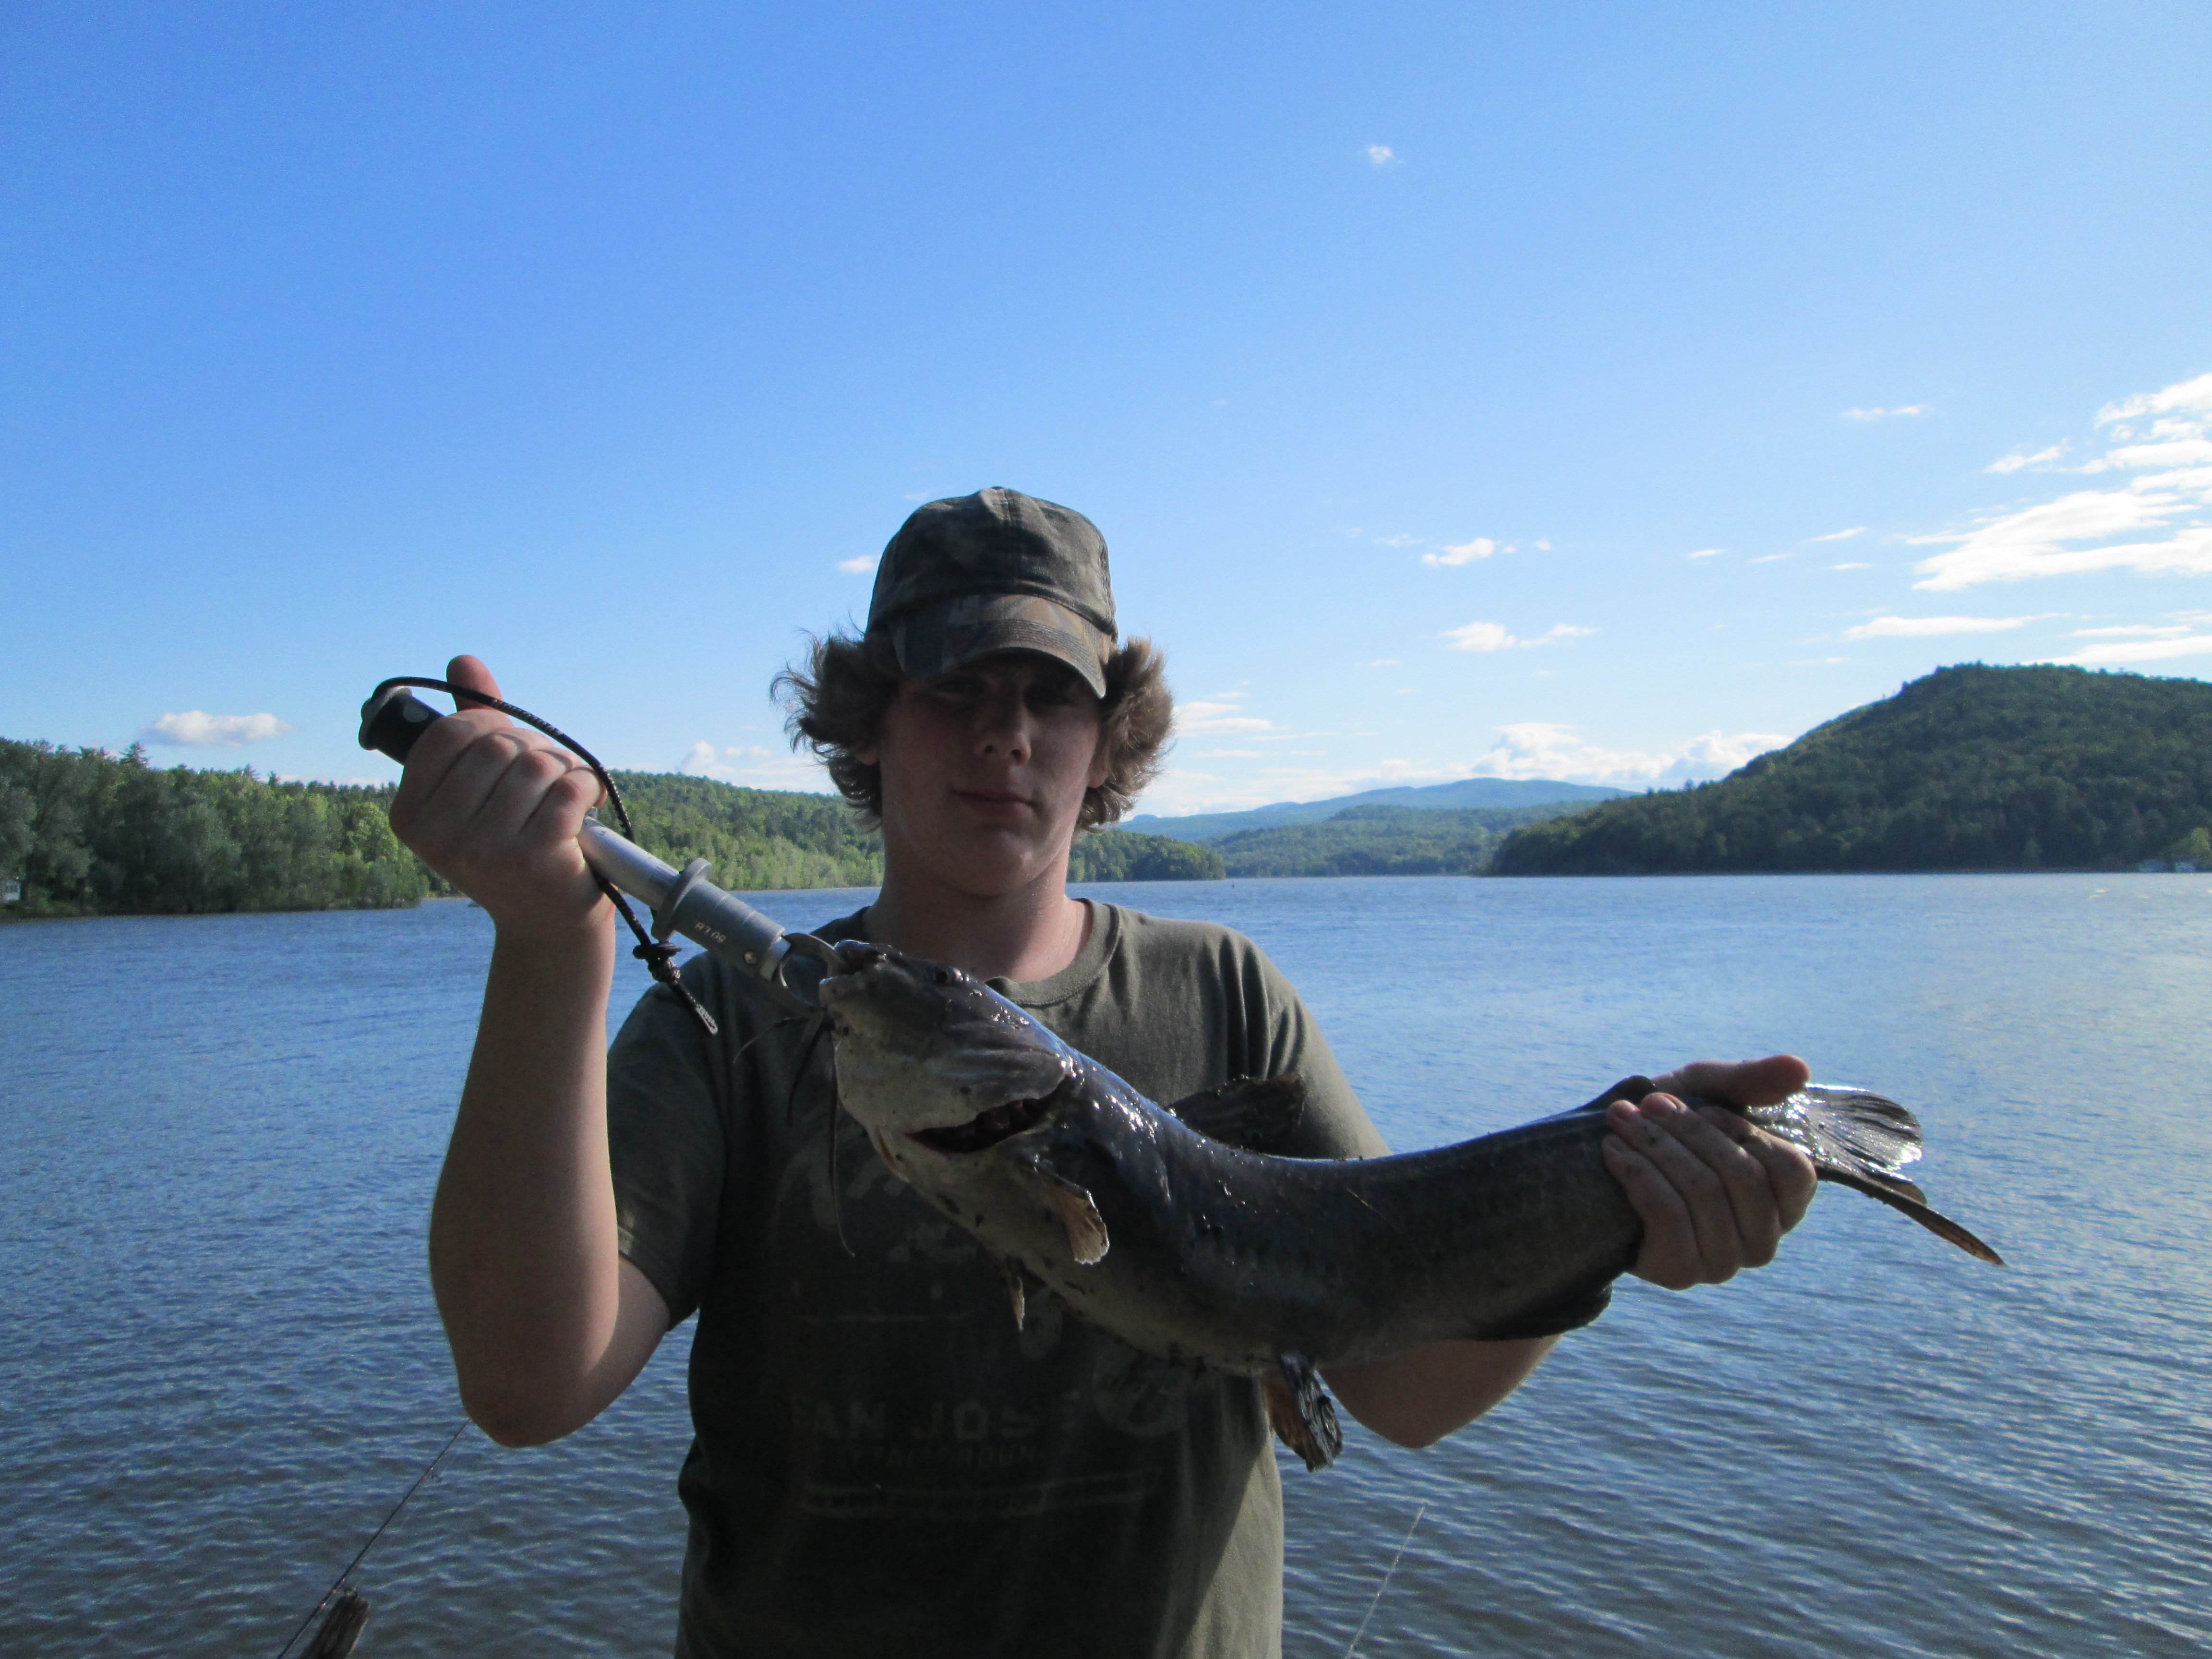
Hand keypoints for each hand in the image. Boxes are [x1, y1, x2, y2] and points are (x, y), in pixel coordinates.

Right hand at [387, 655, 609, 941]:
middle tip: (547, 777)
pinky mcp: (535, 859)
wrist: (548, 924)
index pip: (451, 734)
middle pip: (498, 745)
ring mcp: (485, 851)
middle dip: (533, 750)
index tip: (509, 751)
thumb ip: (471, 725)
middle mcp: (439, 837)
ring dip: (564, 770)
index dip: (492, 729)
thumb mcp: (482, 790)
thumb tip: (462, 662)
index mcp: (410, 816)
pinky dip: (586, 787)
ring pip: (536, 763)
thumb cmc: (513, 848)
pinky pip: (568, 787)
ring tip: (565, 796)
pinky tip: (584, 806)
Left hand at [1601, 1055, 1816, 1290]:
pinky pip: (1668, 1216)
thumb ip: (1750, 1080)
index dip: (1742, 1131)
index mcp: (1784, 1202)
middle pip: (1743, 1177)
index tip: (1700, 1105)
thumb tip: (1799, 1067)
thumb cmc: (1667, 1129)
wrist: (1599, 1167)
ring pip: (1703, 1193)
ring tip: (1622, 1119)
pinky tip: (1613, 1151)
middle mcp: (1763, 1241)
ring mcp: (1724, 1263)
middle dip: (1689, 1130)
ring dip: (1656, 1146)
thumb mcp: (1705, 1092)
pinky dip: (1637, 1173)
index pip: (1792, 1170)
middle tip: (1648, 1104)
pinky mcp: (1680, 1272)